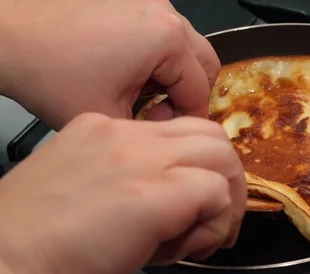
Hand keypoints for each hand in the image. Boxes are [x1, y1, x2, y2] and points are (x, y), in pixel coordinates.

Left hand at [0, 0, 218, 128]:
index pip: (200, 92)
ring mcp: (146, 3)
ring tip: (140, 95)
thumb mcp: (110, 119)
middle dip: (188, 95)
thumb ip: (155, 134)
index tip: (171, 135)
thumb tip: (170, 138)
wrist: (8, 37)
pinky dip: (155, 58)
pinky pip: (161, 34)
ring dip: (173, 76)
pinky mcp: (129, 1)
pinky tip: (127, 74)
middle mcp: (164, 14)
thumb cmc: (50, 71)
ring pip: (185, 48)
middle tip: (160, 116)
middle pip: (204, 65)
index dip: (188, 122)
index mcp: (167, 40)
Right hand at [0, 113, 245, 273]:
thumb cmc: (32, 248)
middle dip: (225, 180)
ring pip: (221, 157)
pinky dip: (216, 224)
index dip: (196, 170)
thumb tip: (170, 206)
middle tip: (217, 220)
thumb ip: (125, 185)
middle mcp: (123, 135)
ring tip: (205, 238)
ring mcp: (140, 160)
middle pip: (209, 135)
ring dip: (225, 201)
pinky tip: (188, 249)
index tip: (196, 206)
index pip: (176, 133)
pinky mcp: (155, 196)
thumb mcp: (81, 192)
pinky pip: (216, 195)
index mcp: (102, 130)